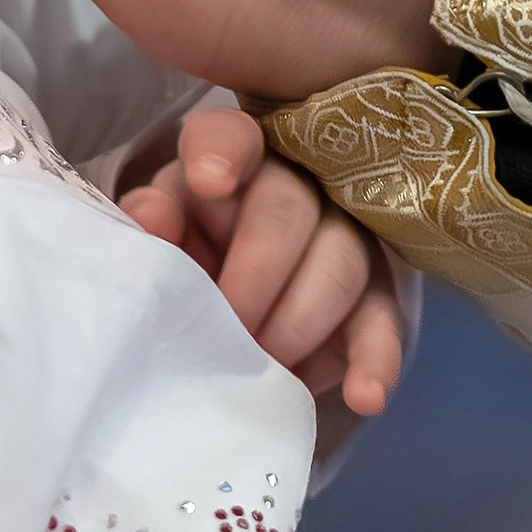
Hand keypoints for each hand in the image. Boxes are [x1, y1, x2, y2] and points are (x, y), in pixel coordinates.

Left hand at [121, 103, 406, 414]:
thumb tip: (152, 219)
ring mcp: (341, 237)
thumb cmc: (180, 264)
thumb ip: (147, 224)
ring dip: (301, 322)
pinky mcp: (374, 295)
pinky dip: (376, 360)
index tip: (210, 182)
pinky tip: (365, 395)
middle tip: (229, 327)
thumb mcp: (155, 242)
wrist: (223, 317)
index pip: (227, 135)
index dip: (221, 153)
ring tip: (266, 366)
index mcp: (222, 162)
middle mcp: (290, 185)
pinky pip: (384, 321)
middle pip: (287, 209)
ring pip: (342, 261)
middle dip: (256, 275)